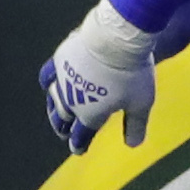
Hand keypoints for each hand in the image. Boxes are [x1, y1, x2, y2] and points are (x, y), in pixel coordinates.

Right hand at [41, 0, 159, 150]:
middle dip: (63, 128)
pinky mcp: (61, 59)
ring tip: (56, 115)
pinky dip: (48, 83)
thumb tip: (133, 145)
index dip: (79, 144)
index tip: (78, 149)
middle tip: (64, 133)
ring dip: (54, 111)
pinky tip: (49, 85)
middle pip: (64, 118)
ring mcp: (64, 80)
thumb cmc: (132, 73)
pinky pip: (48, 75)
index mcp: (90, 115)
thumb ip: (136, 125)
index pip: (81, 135)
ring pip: (54, 100)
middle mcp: (72, 101)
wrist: (117, 39)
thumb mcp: (141, 102)